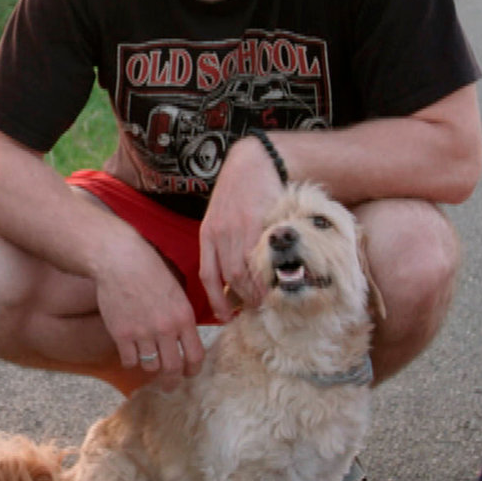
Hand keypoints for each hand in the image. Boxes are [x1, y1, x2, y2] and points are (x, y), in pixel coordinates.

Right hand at [93, 231, 204, 379]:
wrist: (121, 261)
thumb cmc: (150, 271)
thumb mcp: (177, 292)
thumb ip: (182, 317)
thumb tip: (187, 340)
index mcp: (184, 318)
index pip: (195, 355)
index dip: (193, 370)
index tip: (189, 374)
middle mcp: (166, 329)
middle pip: (173, 368)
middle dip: (173, 381)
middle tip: (170, 386)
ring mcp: (143, 333)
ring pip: (151, 366)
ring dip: (150, 368)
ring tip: (148, 363)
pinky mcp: (121, 334)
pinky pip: (129, 360)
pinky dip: (131, 360)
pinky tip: (130, 353)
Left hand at [197, 134, 284, 321]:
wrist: (253, 164)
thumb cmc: (240, 194)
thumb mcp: (223, 218)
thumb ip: (225, 243)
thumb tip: (235, 277)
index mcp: (207, 235)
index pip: (208, 276)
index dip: (215, 300)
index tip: (225, 316)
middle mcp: (218, 234)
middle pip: (227, 278)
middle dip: (241, 299)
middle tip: (256, 309)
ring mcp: (235, 229)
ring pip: (242, 271)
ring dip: (256, 290)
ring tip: (268, 300)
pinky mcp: (254, 223)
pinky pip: (258, 257)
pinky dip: (265, 275)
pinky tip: (274, 282)